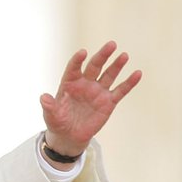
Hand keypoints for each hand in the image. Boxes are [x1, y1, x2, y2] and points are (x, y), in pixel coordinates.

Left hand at [40, 42, 140, 157]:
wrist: (70, 136)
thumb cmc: (58, 122)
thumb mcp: (51, 115)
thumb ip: (49, 106)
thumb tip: (43, 97)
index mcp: (70, 83)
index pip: (74, 68)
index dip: (77, 60)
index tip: (82, 53)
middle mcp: (85, 83)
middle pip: (95, 66)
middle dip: (102, 55)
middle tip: (111, 45)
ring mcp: (98, 91)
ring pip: (109, 75)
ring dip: (117, 65)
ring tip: (124, 55)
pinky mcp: (108, 102)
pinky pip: (120, 90)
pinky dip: (129, 83)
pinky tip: (137, 73)